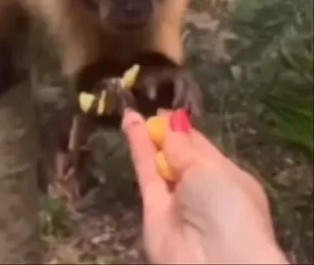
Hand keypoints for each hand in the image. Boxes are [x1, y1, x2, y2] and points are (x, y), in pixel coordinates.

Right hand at [121, 109, 288, 264]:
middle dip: (167, 133)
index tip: (169, 110)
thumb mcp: (211, 168)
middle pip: (180, 155)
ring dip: (148, 136)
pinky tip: (129, 122)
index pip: (204, 148)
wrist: (212, 258)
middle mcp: (203, 190)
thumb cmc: (227, 206)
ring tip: (134, 111)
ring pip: (159, 162)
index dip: (185, 129)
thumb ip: (184, 147)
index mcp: (230, 178)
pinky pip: (144, 172)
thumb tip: (171, 124)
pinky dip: (137, 147)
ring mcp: (177, 199)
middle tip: (150, 108)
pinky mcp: (152, 208)